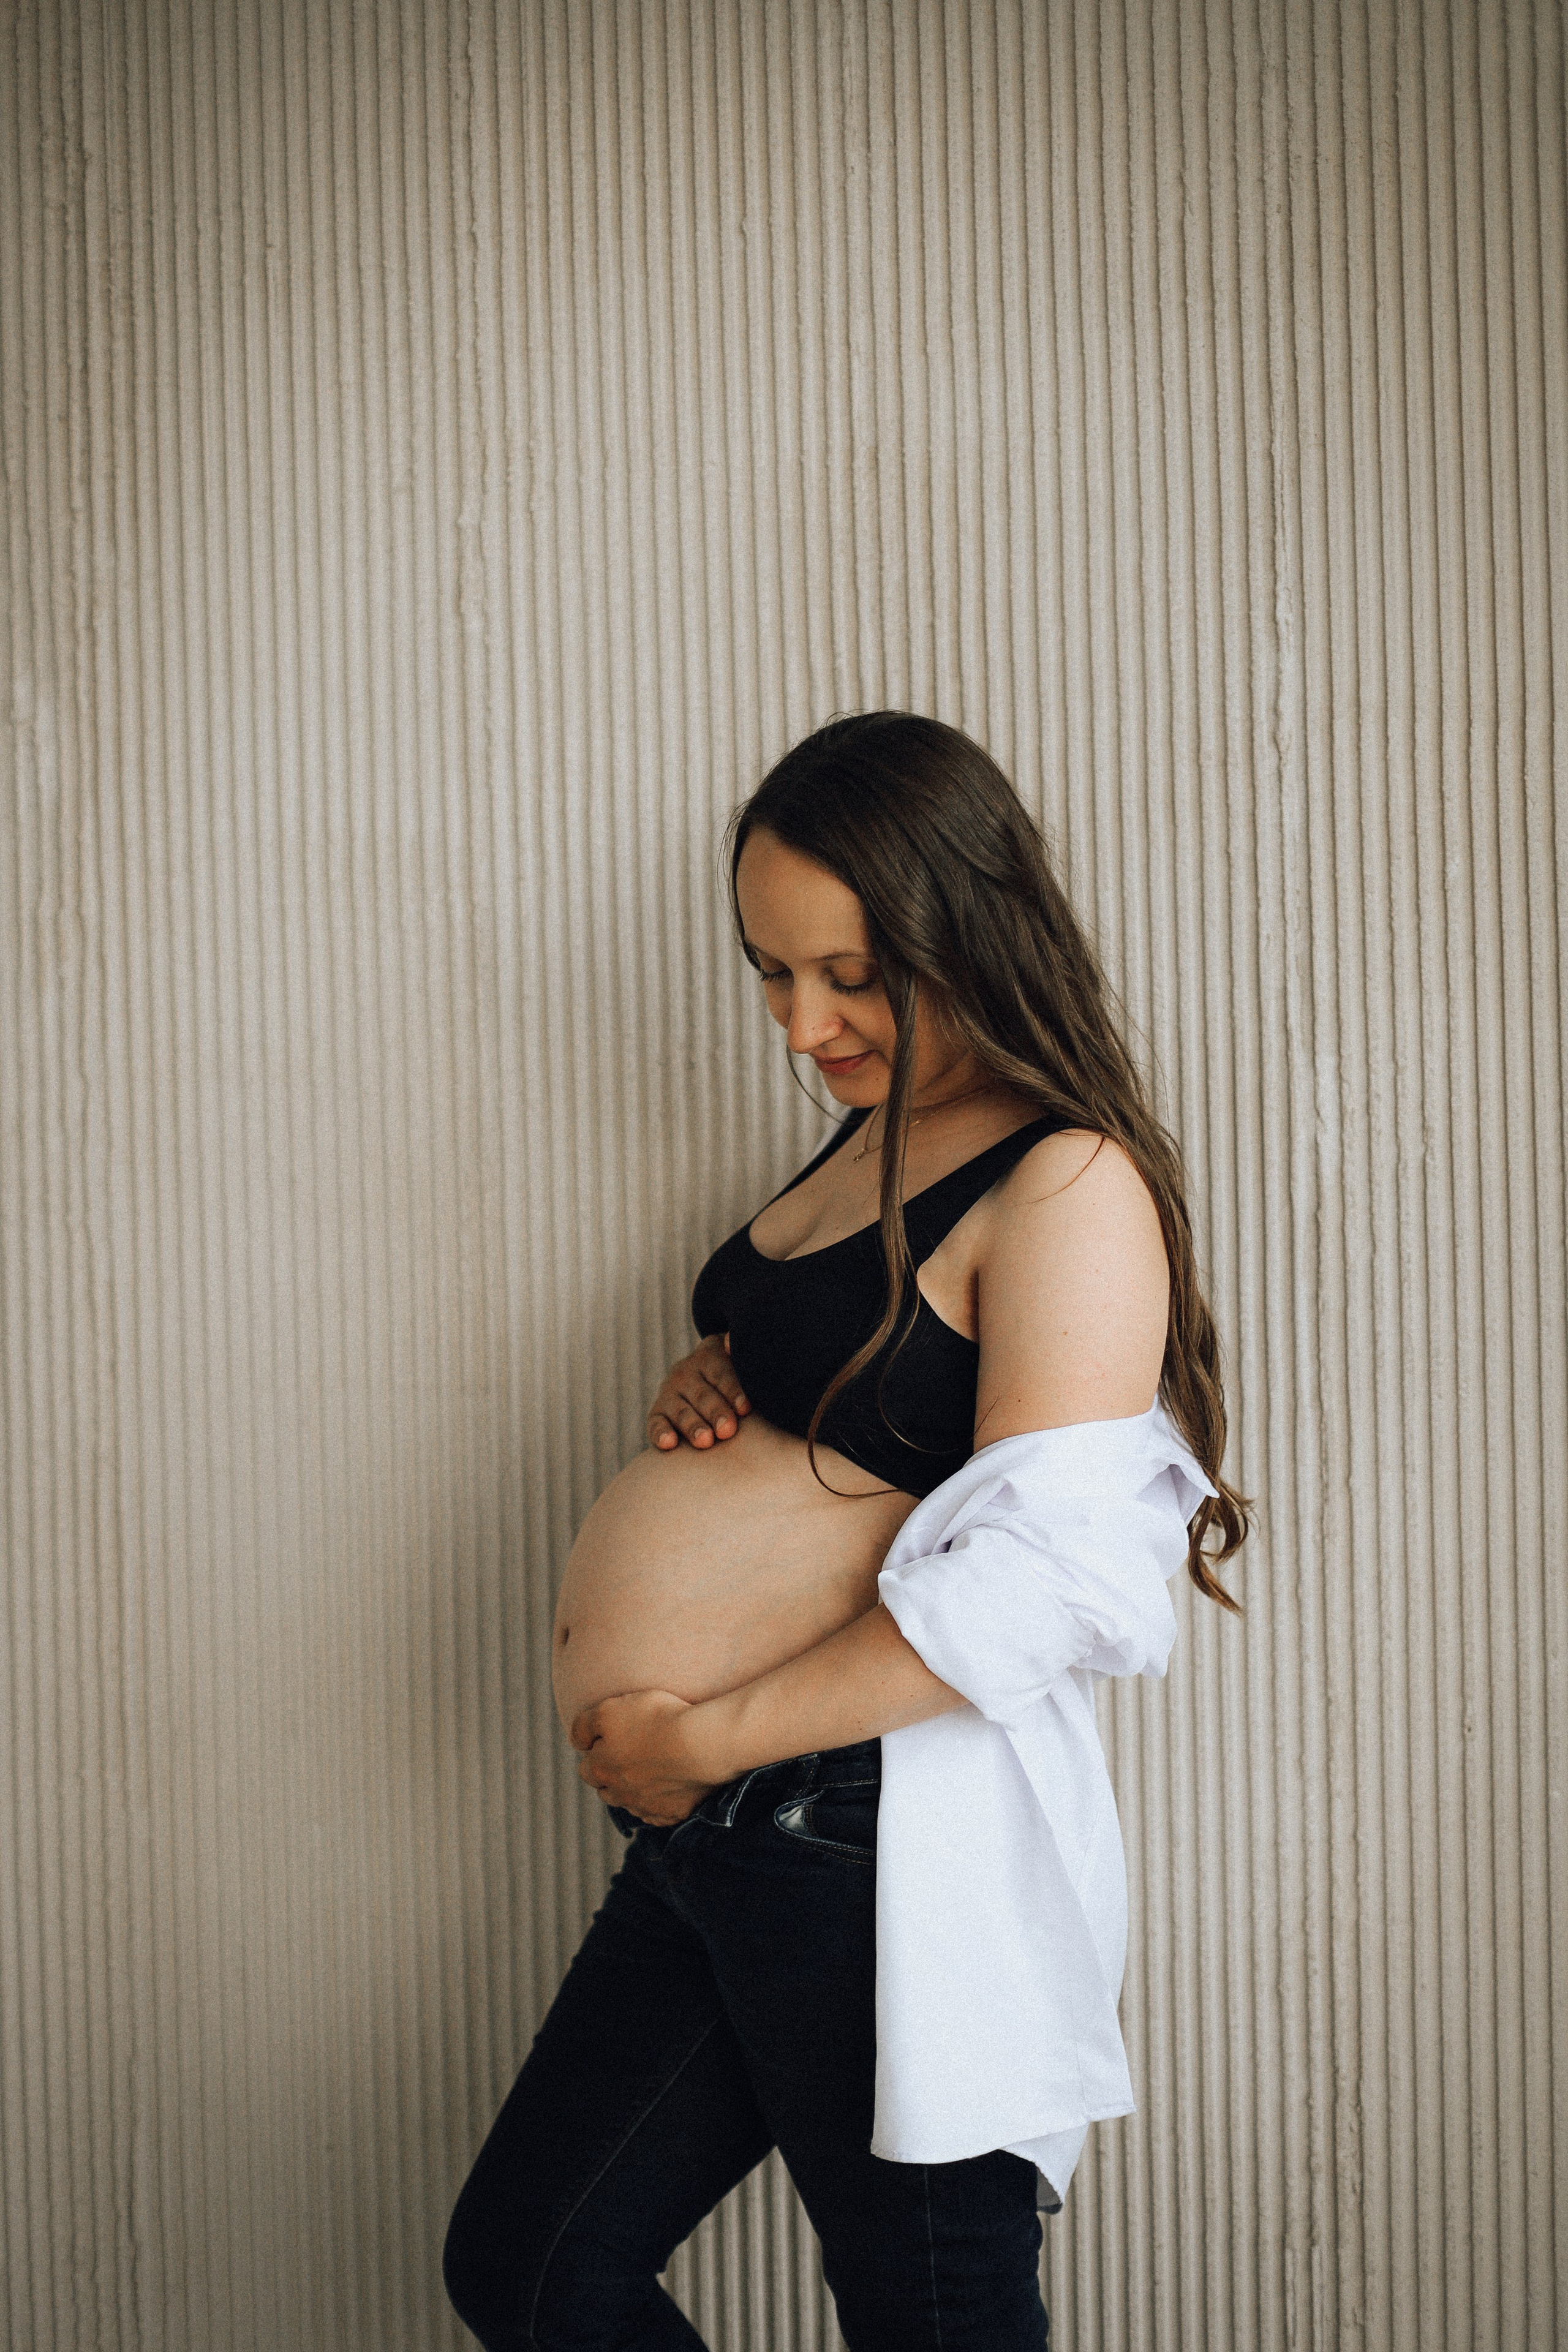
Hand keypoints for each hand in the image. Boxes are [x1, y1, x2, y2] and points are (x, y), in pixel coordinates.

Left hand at [569, 1690, 719, 1826]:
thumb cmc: (656, 1720)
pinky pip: (659, 1814)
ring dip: (634, 1790)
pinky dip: (659, 1803)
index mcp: (600, 1770)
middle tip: (631, 1754)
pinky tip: (669, 1786)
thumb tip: (576, 1743)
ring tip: (652, 1768)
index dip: (597, 1753)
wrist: (703, 1744)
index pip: (586, 1767)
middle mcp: (619, 1794)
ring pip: (631, 1803)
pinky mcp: (673, 1814)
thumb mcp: (609, 1709)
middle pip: (606, 1789)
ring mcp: (647, 1807)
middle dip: (612, 1775)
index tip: (613, 1740)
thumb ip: (583, 1726)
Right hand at [647, 1333, 750, 1450]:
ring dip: (693, 1426)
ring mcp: (669, 1393)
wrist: (706, 1379)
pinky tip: (669, 1443)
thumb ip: (736, 1349)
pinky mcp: (657, 1413)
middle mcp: (685, 1373)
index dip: (733, 1390)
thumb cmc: (734, 1374)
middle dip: (715, 1412)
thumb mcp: (737, 1357)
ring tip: (706, 1441)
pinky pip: (655, 1423)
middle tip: (728, 1430)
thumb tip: (731, 1341)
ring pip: (681, 1411)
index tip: (745, 1409)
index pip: (720, 1373)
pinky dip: (660, 1433)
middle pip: (702, 1394)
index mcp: (708, 1357)